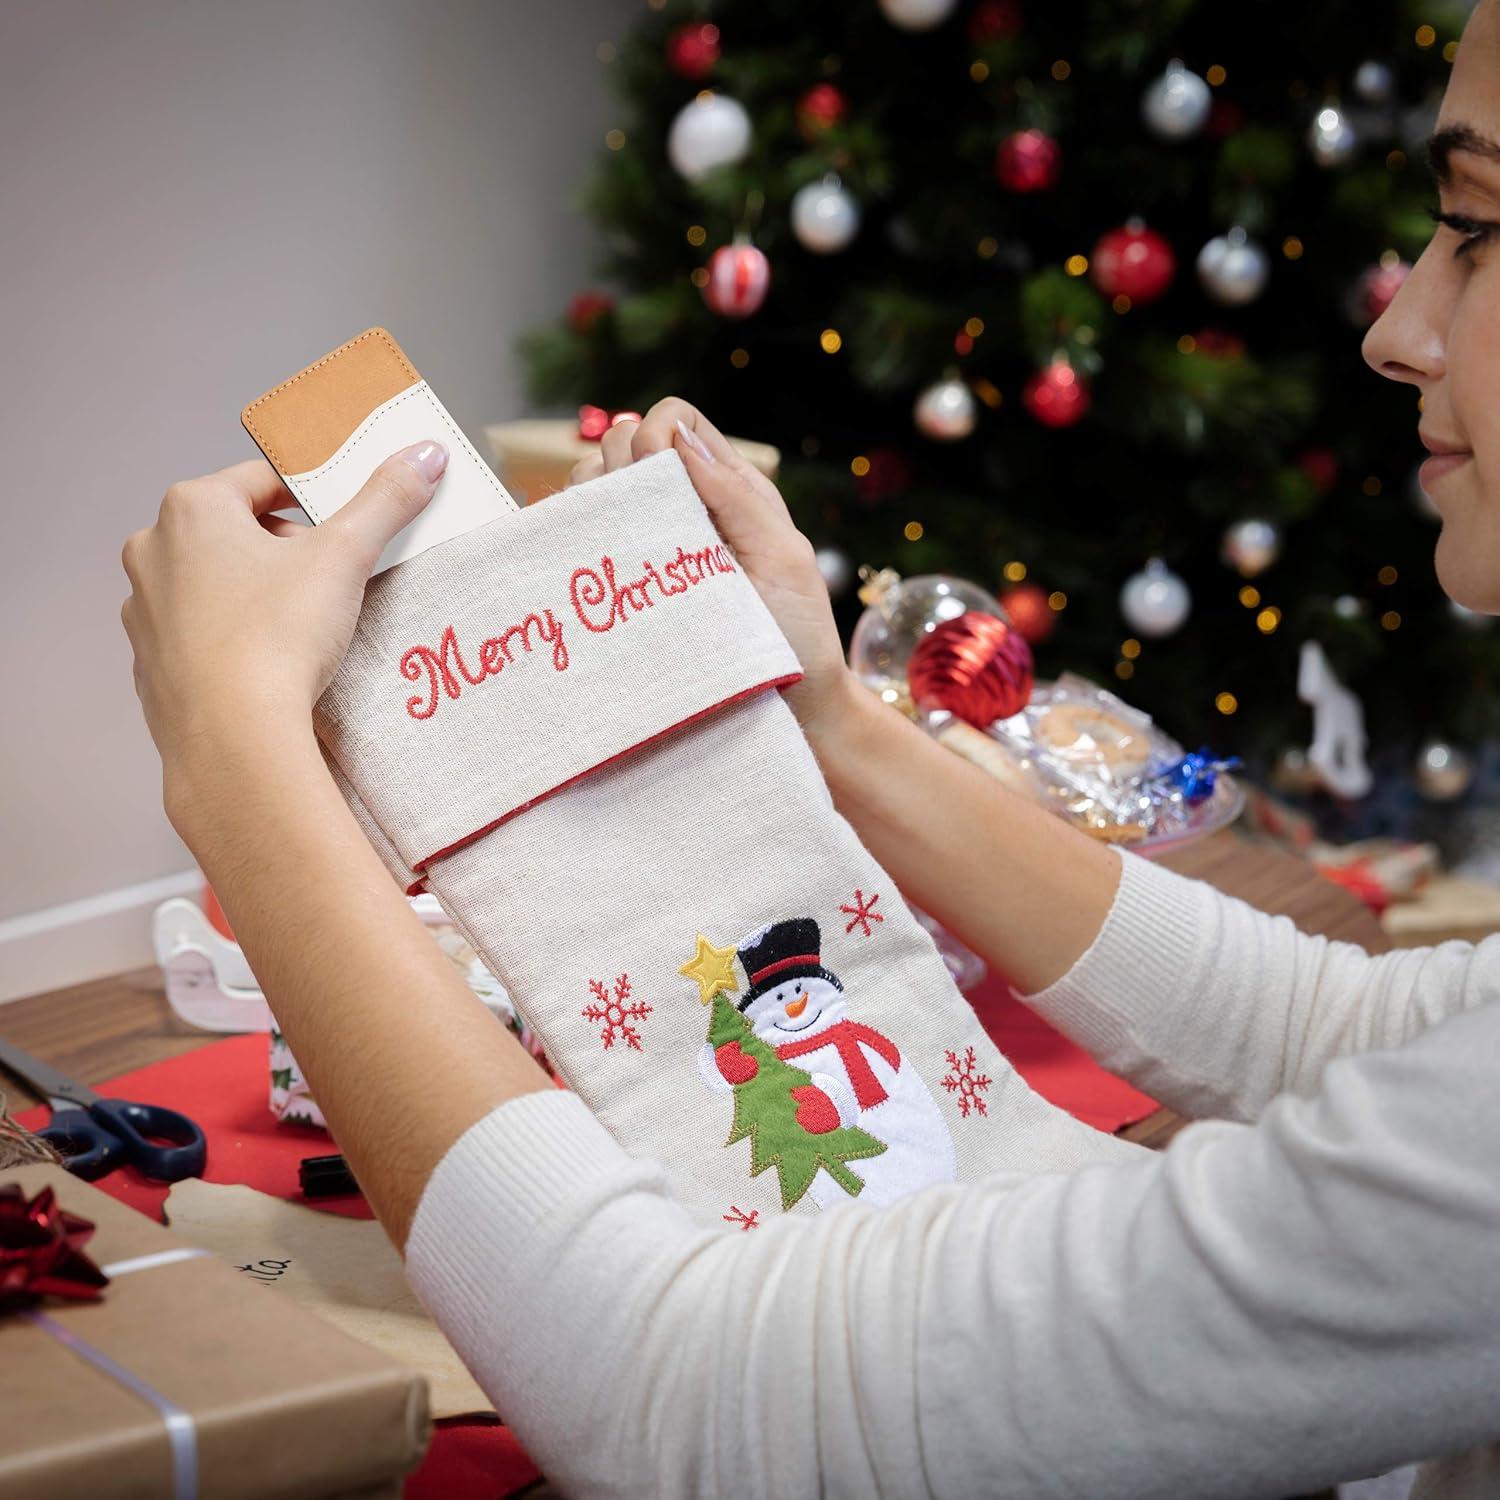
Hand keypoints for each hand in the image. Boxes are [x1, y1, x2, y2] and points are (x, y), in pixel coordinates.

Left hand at [121, 442, 448, 816]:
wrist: (232, 739)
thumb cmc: (277, 637)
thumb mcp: (344, 556)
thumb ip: (386, 499)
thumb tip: (425, 454)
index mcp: (191, 509)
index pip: (262, 480)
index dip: (312, 498)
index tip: (344, 524)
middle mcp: (154, 551)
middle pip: (236, 531)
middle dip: (286, 549)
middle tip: (332, 580)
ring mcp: (146, 611)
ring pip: (214, 584)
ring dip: (257, 593)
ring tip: (304, 626)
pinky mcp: (151, 665)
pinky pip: (201, 636)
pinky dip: (233, 639)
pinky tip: (271, 666)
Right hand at [565, 398, 863, 751]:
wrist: (789, 711)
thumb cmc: (798, 637)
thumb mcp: (782, 558)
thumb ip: (735, 496)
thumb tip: (673, 438)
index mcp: (729, 490)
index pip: (673, 423)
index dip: (654, 436)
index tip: (656, 479)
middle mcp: (686, 509)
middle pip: (623, 447)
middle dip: (616, 467)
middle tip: (636, 524)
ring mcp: (653, 547)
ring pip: (595, 489)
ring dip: (591, 503)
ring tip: (611, 547)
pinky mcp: (629, 588)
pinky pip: (583, 541)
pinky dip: (572, 536)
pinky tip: (583, 561)